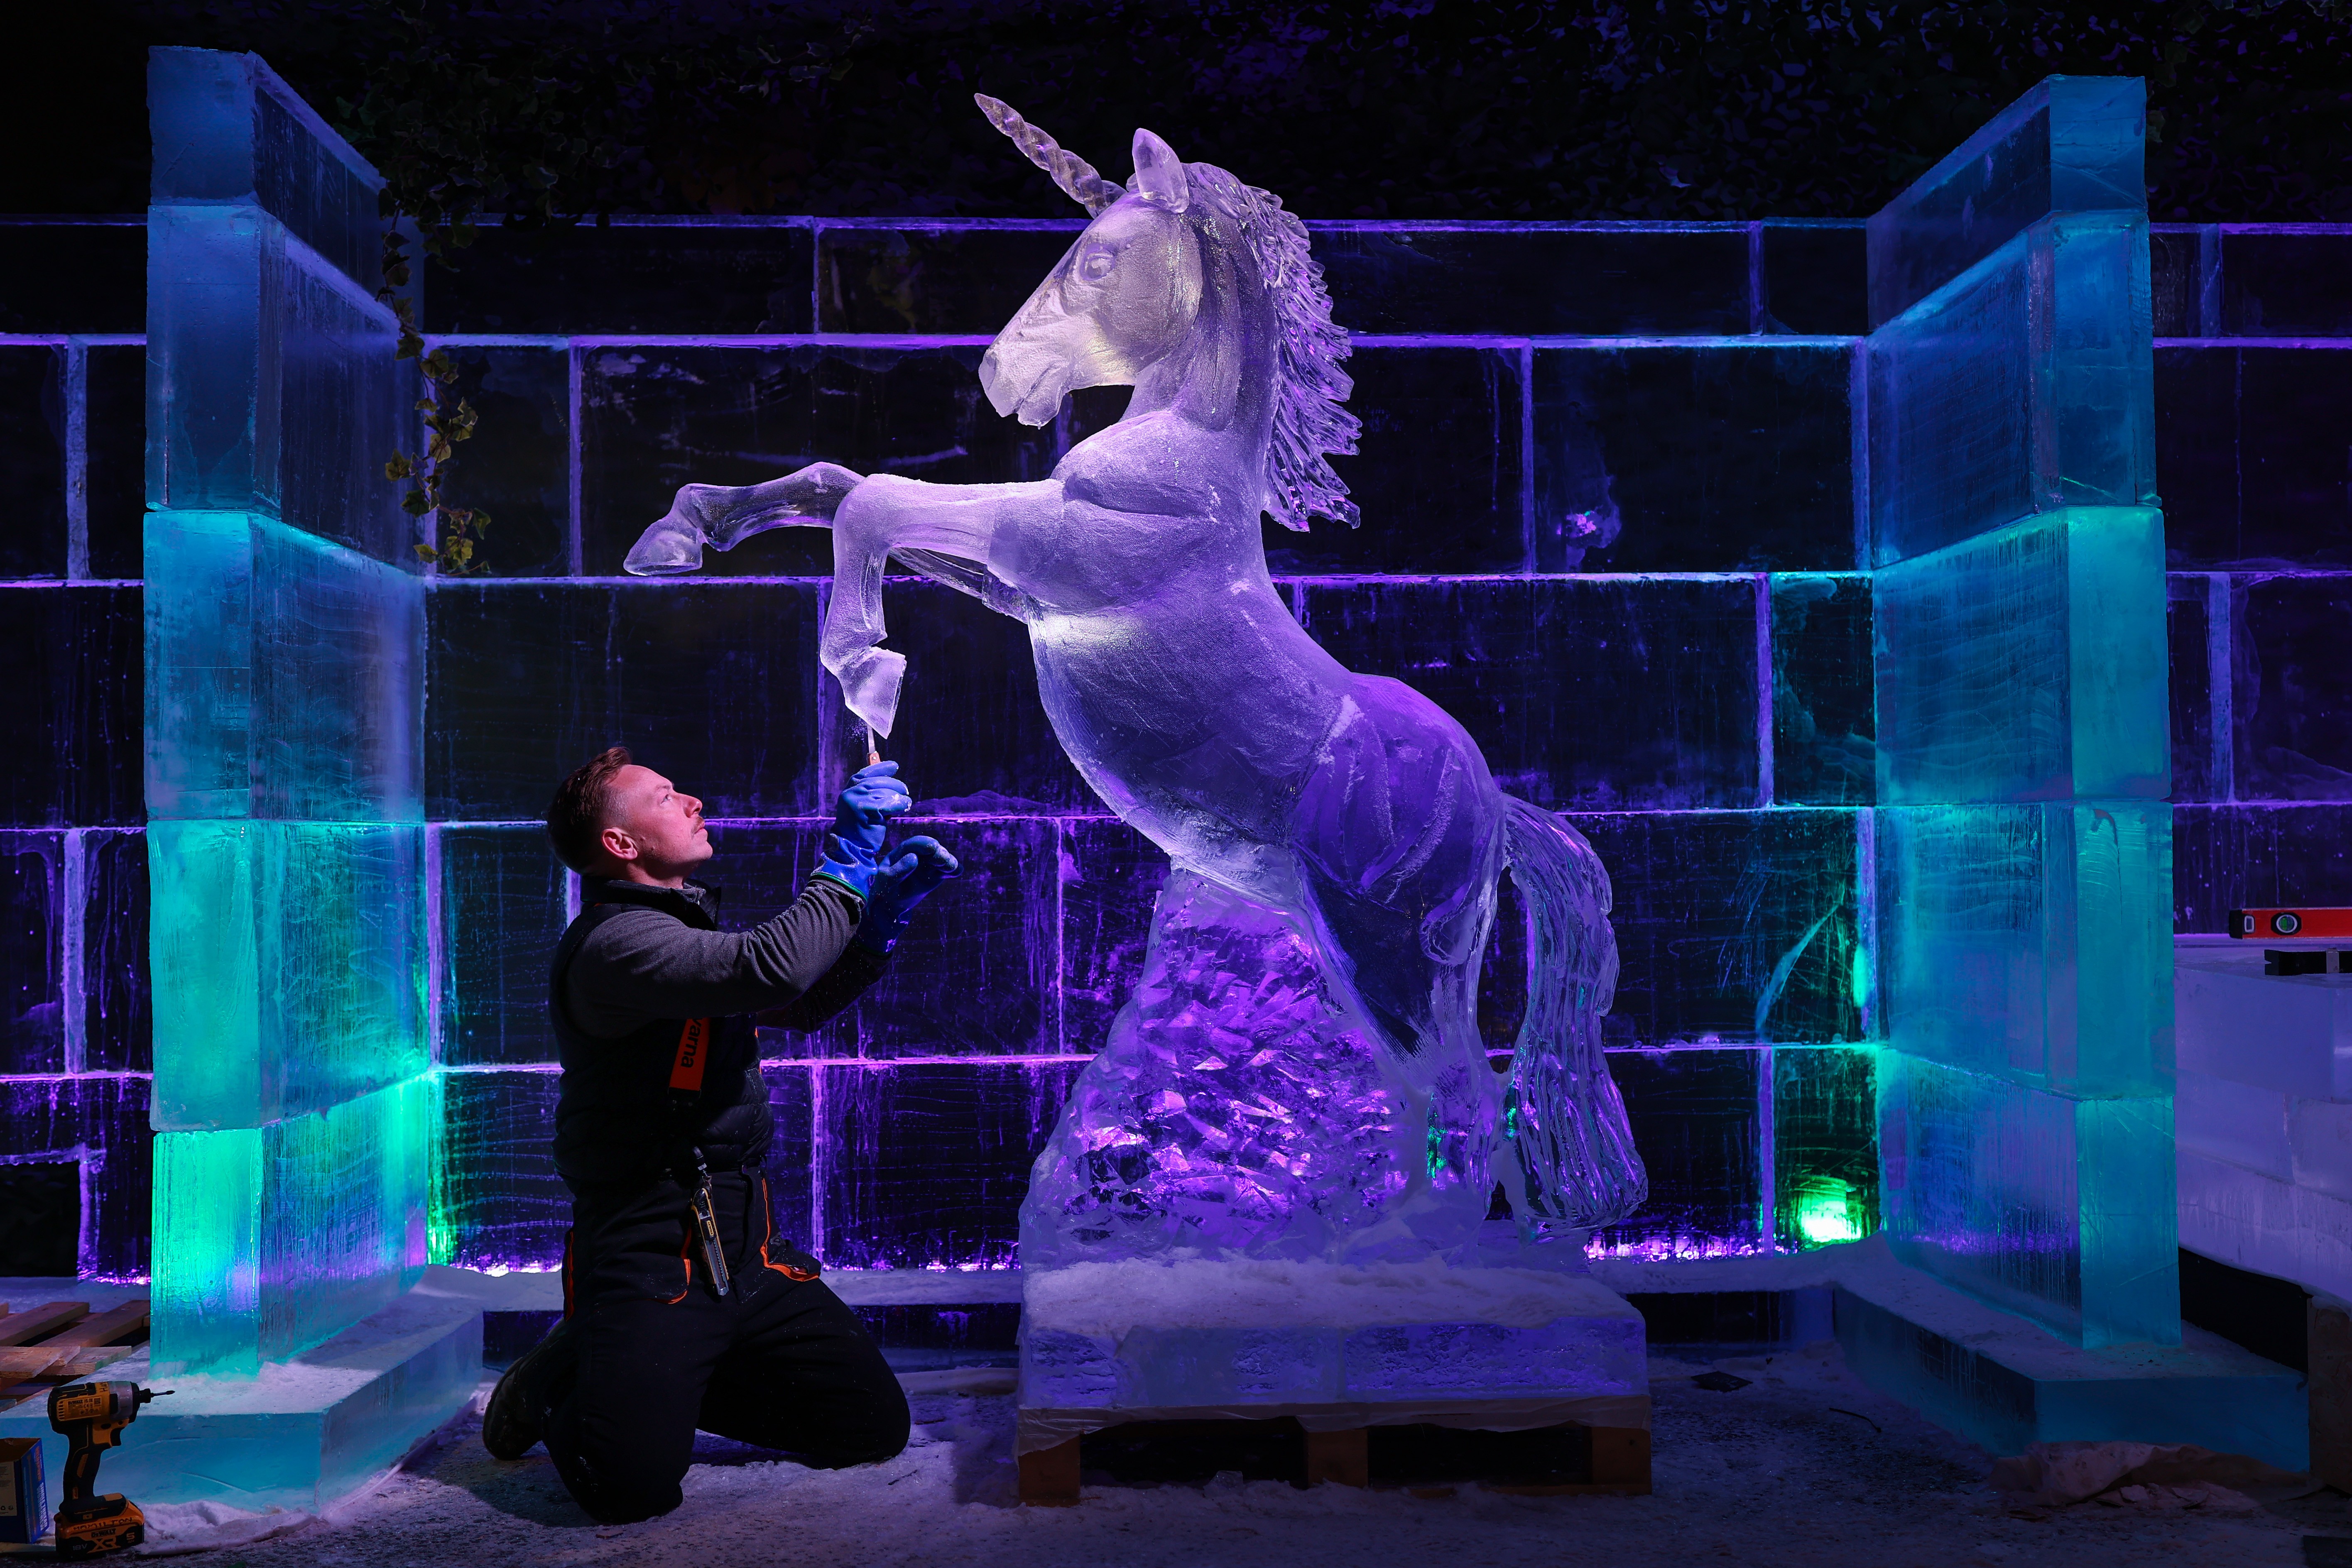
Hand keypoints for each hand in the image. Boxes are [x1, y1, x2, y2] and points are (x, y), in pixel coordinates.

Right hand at [830, 761, 911, 861]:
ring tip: (905, 803)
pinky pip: (891, 802)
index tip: (894, 766)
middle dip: (895, 785)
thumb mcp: (862, 806)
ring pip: (887, 792)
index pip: (865, 773)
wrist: (851, 847)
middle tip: (905, 790)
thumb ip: (871, 793)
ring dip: (899, 797)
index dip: (881, 768)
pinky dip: (901, 804)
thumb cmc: (860, 828)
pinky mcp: (869, 809)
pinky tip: (905, 806)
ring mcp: (859, 800)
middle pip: (879, 781)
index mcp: (849, 790)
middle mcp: (852, 793)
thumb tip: (890, 779)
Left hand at [856, 837, 960, 951]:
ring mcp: (927, 866)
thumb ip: (898, 870)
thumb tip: (914, 858)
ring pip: (941, 859)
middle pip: (932, 850)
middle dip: (939, 853)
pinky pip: (946, 871)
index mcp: (901, 853)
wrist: (892, 907)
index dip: (924, 844)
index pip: (914, 844)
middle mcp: (917, 856)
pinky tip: (958, 872)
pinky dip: (954, 870)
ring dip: (948, 861)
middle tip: (943, 862)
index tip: (932, 848)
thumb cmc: (885, 892)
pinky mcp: (935, 876)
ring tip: (950, 868)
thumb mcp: (887, 882)